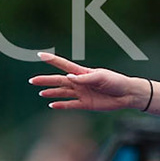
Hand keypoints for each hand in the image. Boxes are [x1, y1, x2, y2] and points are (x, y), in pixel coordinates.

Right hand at [31, 52, 145, 111]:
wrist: (127, 95)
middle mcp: (80, 82)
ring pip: (62, 92)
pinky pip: (70, 105)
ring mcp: (82, 93)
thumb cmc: (116, 81)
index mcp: (83, 72)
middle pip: (59, 81)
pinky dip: (61, 105)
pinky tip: (52, 105)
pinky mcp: (86, 104)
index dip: (52, 60)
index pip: (64, 65)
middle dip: (46, 80)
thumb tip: (68, 78)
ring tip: (40, 92)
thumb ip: (85, 78)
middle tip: (32, 80)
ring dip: (51, 92)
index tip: (40, 55)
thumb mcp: (101, 77)